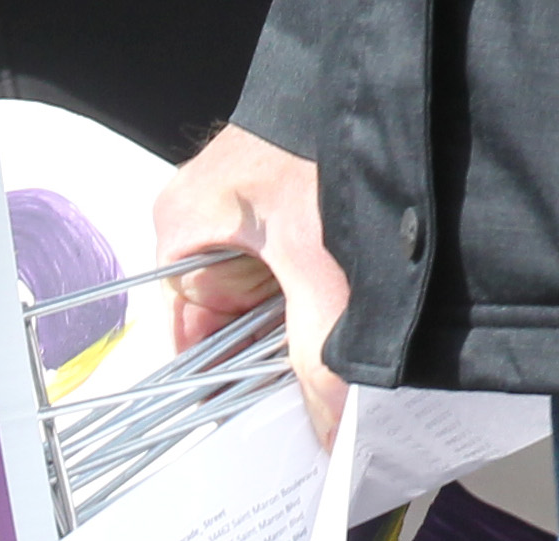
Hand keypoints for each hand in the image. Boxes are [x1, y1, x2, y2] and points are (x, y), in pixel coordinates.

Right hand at [154, 124, 350, 440]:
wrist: (375, 92)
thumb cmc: (320, 143)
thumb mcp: (317, 264)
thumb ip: (320, 356)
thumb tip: (325, 428)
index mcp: (183, 233)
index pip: (184, 340)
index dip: (220, 390)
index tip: (254, 430)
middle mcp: (207, 229)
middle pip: (226, 332)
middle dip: (268, 371)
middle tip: (307, 412)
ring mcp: (248, 225)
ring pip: (265, 314)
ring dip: (300, 342)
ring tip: (332, 376)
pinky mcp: (288, 220)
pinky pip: (293, 288)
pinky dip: (319, 312)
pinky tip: (344, 335)